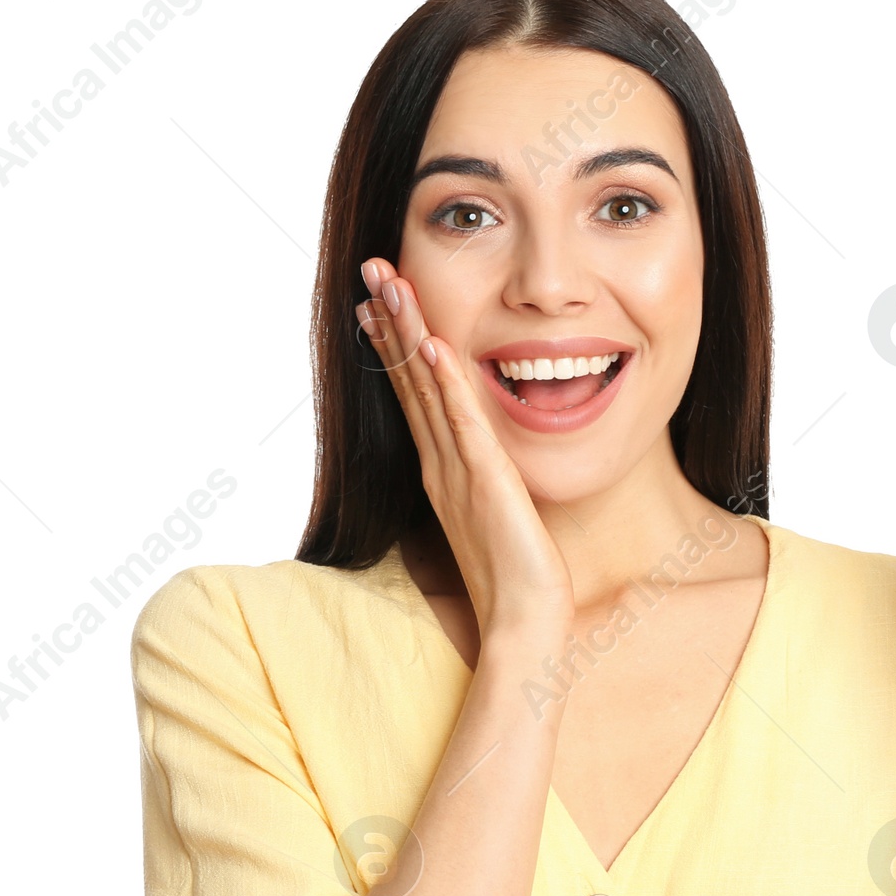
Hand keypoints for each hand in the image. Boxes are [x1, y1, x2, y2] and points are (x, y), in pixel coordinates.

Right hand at [358, 258, 573, 639]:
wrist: (525, 624)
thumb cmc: (517, 579)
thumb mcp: (498, 516)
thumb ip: (487, 483)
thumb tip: (485, 466)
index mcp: (445, 471)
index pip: (414, 395)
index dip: (395, 346)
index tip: (376, 304)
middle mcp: (442, 465)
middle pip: (409, 381)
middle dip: (391, 322)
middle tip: (370, 270)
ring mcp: (459, 472)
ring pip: (426, 391)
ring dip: (408, 334)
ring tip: (390, 285)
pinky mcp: (485, 484)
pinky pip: (462, 424)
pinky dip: (446, 383)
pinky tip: (433, 344)